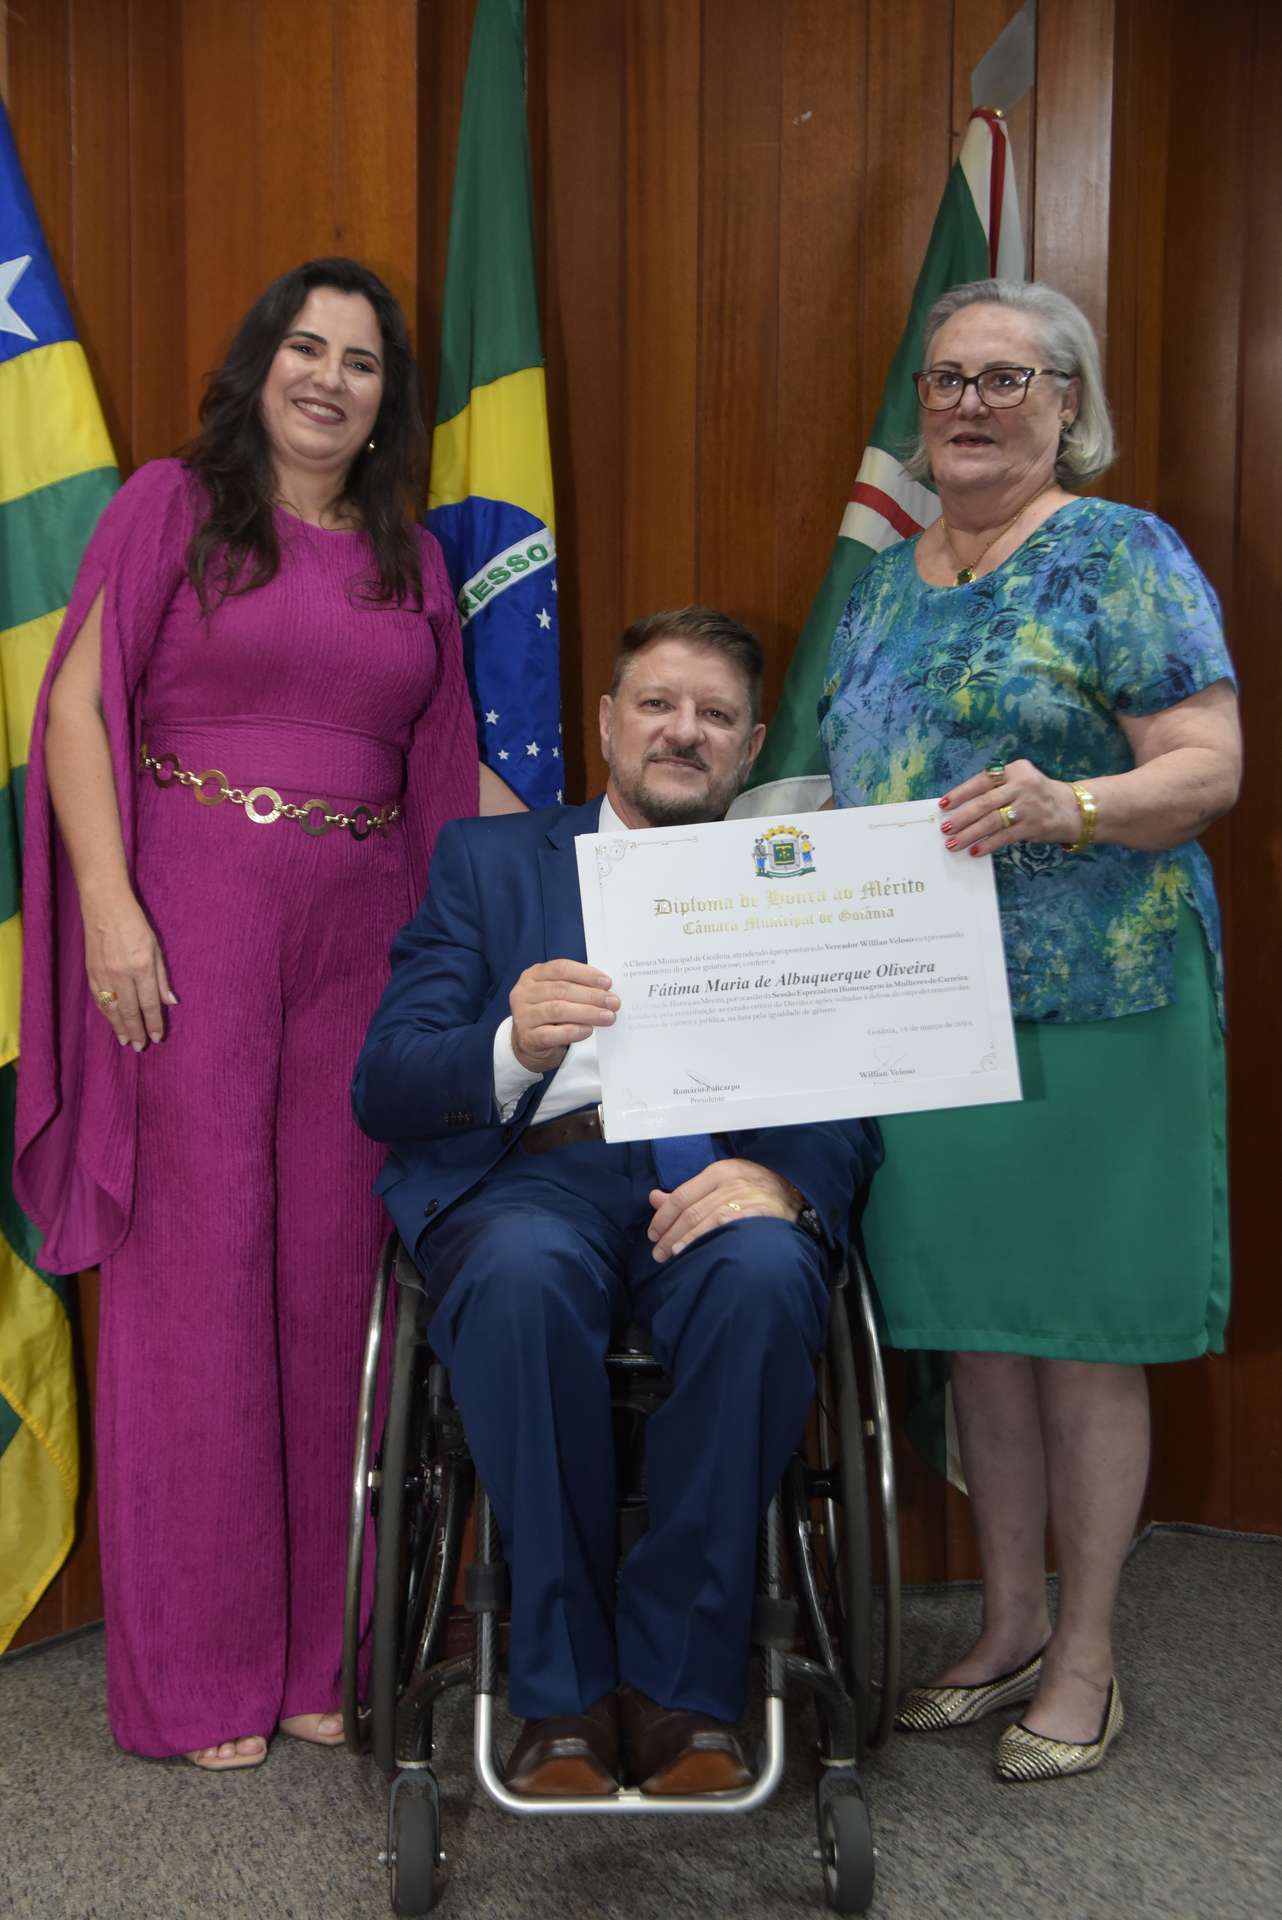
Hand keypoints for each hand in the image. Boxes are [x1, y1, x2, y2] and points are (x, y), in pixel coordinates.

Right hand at [83, 889, 176, 1048]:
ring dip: (120, 1028)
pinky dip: (107, 1015)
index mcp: (141, 967)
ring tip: (127, 1042)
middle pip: (130, 1011)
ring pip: (112, 1010)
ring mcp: (103, 975)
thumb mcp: (156, 948)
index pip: (150, 1003)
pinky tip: (113, 1024)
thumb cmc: (136, 925)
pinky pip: (100, 1000)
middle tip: (141, 1047)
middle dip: (137, 1031)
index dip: (154, 1023)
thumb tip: (171, 1003)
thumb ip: (162, 978)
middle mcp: (121, 974)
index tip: (158, 1037)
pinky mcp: (91, 974)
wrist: (105, 908)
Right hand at [509, 959, 619, 1072]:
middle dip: (591, 995)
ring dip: (586, 1012)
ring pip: (557, 1010)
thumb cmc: (548, 1012)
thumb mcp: (555, 994)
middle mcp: (524, 993)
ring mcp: (523, 1016)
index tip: (607, 982)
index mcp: (533, 975)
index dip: (585, 974)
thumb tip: (605, 989)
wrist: (528, 1042)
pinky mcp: (528, 1037)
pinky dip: (573, 1031)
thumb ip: (574, 987)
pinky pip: (552, 1033)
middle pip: (561, 989)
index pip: (560, 968)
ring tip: (607, 1017)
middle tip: (612, 1001)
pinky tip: (588, 1030)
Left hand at [647, 1158, 803, 1262]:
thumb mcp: (718, 1182)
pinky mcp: (762, 1209)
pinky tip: (705, 1245)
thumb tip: (654, 1199)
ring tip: (674, 1254)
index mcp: (716, 1172)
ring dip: (688, 1238)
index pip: (681, 1196)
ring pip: (708, 1218)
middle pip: (691, 1211)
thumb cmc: (750, 1187)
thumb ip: (686, 1194)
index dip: (663, 1217)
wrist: (791, 1188)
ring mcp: (746, 1195)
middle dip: (671, 1234)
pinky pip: (735, 1221)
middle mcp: (730, 1182)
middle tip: (658, 1253)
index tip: (653, 1235)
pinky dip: (717, 1232)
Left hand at [938, 760, 1081, 857]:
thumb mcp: (1021, 781)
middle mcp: (1022, 785)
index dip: (961, 793)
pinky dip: (987, 845)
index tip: (944, 805)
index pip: (982, 780)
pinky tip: (974, 851)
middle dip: (962, 817)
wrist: (1075, 809)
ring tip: (953, 843)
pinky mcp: (1033, 826)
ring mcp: (1028, 806)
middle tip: (945, 828)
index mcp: (1015, 770)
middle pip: (985, 803)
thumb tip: (962, 808)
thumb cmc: (1039, 796)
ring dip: (969, 834)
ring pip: (992, 821)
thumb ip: (997, 789)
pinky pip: (1004, 837)